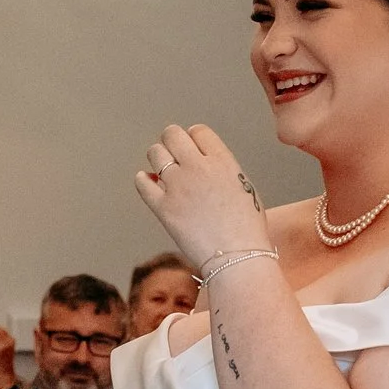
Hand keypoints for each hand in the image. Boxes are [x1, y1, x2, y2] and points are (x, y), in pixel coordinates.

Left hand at [133, 125, 271, 267]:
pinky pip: (142, 183)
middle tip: (173, 153)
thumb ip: (222, 170)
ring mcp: (178, 186)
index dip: (193, 138)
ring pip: (155, 153)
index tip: (192, 148)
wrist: (237, 257)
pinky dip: (143, 180)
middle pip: (172, 134)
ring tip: (162, 170)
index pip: (198, 131)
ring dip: (157, 158)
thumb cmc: (246, 229)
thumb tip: (205, 166)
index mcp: (222, 161)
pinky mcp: (163, 207)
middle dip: (171, 141)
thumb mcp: (244, 187)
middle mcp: (198, 168)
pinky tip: (148, 182)